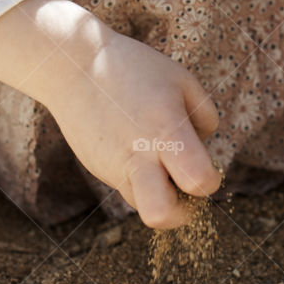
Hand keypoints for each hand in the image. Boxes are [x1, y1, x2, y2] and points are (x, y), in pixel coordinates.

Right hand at [0, 0, 222, 227]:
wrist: (73, 67)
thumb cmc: (134, 69)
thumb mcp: (182, 80)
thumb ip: (204, 118)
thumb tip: (205, 152)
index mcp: (165, 130)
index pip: (199, 181)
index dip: (210, 181)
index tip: (206, 165)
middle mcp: (138, 155)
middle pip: (161, 216)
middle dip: (180, 214)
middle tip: (184, 188)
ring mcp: (114, 167)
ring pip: (143, 207)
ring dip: (159, 195)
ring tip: (160, 163)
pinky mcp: (99, 170)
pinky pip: (128, 189)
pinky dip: (140, 180)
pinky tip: (137, 149)